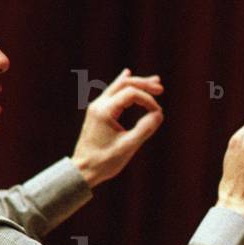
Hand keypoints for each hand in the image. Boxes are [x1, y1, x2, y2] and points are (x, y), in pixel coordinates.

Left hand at [71, 69, 163, 188]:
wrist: (82, 170)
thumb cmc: (104, 161)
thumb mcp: (128, 147)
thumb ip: (145, 129)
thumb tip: (159, 114)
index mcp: (104, 111)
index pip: (131, 94)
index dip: (147, 100)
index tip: (158, 113)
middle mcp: (98, 105)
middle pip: (124, 84)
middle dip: (144, 84)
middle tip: (161, 88)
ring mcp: (96, 107)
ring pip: (118, 86)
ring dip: (136, 83)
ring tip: (155, 81)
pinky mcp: (97, 112)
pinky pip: (112, 92)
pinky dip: (124, 85)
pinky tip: (127, 74)